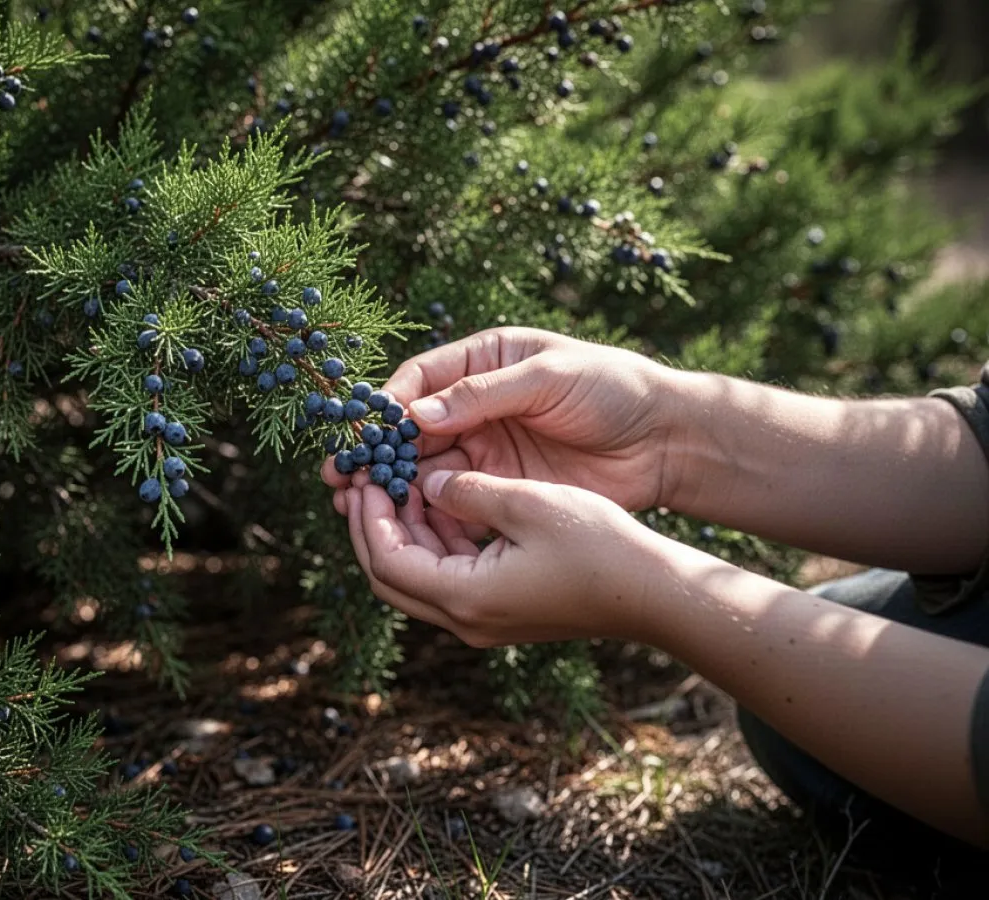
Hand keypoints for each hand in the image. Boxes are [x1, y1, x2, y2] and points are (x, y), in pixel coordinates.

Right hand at [322, 327, 677, 521]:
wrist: (666, 440)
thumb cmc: (613, 389)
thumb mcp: (549, 377)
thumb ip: (484, 395)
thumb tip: (417, 413)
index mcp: (484, 362)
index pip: (420, 380)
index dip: (387, 406)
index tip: (361, 433)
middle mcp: (476, 404)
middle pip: (412, 428)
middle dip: (376, 452)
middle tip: (340, 477)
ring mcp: (487, 446)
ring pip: (425, 466)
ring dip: (392, 484)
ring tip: (356, 505)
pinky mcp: (502, 484)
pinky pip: (453, 496)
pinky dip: (426, 508)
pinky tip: (404, 523)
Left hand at [341, 468, 660, 647]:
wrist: (652, 593)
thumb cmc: (598, 546)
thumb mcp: (526, 503)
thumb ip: (467, 491)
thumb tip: (428, 482)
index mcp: (464, 596)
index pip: (386, 558)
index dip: (369, 514)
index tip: (367, 474)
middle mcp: (465, 619)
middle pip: (390, 576)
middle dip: (373, 526)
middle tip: (368, 480)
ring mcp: (482, 620)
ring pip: (417, 576)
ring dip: (404, 531)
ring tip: (402, 481)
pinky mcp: (500, 611)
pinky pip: (447, 577)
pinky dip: (435, 541)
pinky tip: (441, 501)